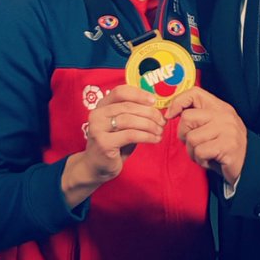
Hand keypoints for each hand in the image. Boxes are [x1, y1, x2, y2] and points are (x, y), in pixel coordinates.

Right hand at [61, 86, 162, 206]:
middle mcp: (97, 114)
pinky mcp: (104, 143)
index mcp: (101, 106)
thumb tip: (156, 106)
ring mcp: (98, 129)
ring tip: (160, 131)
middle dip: (149, 113)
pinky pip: (130, 135)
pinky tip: (155, 139)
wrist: (96, 167)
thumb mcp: (123, 126)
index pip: (120, 91)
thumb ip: (133, 114)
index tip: (154, 101)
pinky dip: (146, 136)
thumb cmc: (114, 144)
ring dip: (149, 125)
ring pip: (130, 120)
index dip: (139, 94)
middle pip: (128, 106)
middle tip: (162, 121)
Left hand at [166, 88, 246, 184]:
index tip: (170, 115)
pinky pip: (199, 152)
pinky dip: (200, 160)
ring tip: (204, 154)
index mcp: (219, 107)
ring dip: (192, 152)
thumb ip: (198, 117)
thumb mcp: (214, 125)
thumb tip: (171, 113)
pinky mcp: (227, 146)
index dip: (178, 102)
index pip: (194, 93)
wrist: (249, 164)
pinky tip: (210, 160)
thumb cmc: (225, 146)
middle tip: (193, 143)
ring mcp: (227, 130)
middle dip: (183, 135)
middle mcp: (224, 115)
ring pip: (191, 138)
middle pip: (187, 118)